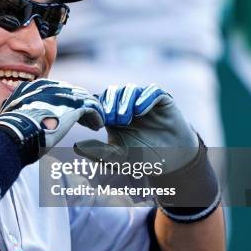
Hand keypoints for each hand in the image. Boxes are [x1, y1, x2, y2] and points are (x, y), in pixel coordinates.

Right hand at [0, 79, 104, 164]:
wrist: (15, 134)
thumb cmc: (10, 131)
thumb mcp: (12, 115)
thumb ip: (19, 111)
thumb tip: (15, 118)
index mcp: (34, 87)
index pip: (57, 90)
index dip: (66, 102)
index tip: (69, 115)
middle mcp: (49, 86)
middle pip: (72, 92)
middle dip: (80, 105)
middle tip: (85, 119)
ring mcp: (62, 95)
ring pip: (84, 98)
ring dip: (91, 111)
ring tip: (95, 123)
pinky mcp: (74, 106)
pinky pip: (92, 108)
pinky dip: (96, 116)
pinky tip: (97, 125)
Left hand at [74, 84, 197, 170]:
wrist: (174, 160)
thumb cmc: (143, 158)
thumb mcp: (118, 158)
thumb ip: (99, 153)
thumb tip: (77, 147)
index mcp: (112, 116)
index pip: (98, 102)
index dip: (95, 108)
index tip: (95, 123)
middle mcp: (127, 105)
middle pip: (111, 92)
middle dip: (108, 104)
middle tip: (111, 120)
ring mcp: (144, 100)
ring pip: (129, 89)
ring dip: (124, 101)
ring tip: (125, 118)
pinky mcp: (162, 100)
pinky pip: (152, 91)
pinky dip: (145, 98)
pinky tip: (141, 111)